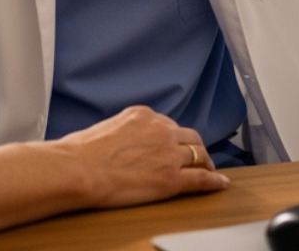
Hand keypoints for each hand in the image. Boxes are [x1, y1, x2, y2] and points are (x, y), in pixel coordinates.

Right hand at [57, 105, 228, 207]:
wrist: (78, 170)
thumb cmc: (80, 152)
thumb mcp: (106, 128)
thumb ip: (124, 132)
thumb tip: (122, 143)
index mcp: (143, 115)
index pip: (168, 125)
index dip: (174, 138)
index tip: (175, 145)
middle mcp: (160, 129)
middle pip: (189, 137)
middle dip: (195, 147)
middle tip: (198, 157)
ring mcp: (168, 154)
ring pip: (198, 155)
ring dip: (205, 163)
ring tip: (208, 170)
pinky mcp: (171, 178)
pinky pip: (201, 178)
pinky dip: (214, 181)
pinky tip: (220, 183)